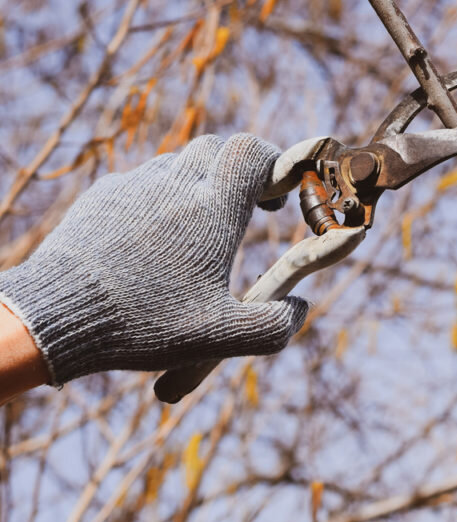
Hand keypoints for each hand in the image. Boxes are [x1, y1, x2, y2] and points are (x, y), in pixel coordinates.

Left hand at [0, 134, 307, 385]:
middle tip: (247, 208)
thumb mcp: (223, 338)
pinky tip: (153, 241)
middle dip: (238, 171)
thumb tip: (300, 305)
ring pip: (178, 163)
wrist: (56, 316)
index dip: (273, 161)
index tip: (278, 195)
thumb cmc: (145, 324)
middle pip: (215, 147)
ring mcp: (134, 186)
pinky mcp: (103, 196)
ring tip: (200, 230)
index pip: (250, 152)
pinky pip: (143, 181)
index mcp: (211, 210)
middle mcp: (174, 185)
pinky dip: (161, 198)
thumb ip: (276, 326)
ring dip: (199, 184)